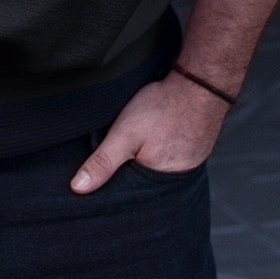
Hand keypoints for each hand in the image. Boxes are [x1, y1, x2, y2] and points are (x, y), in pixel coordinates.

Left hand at [71, 71, 228, 192]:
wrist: (201, 83)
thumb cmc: (164, 106)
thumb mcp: (125, 133)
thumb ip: (102, 162)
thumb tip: (78, 188)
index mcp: (159, 183)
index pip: (130, 195)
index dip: (115, 183)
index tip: (108, 168)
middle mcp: (178, 180)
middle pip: (145, 184)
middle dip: (133, 171)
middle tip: (131, 147)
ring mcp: (190, 165)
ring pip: (160, 170)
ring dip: (150, 160)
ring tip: (147, 141)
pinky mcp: (197, 151)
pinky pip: (174, 157)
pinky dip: (165, 150)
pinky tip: (161, 137)